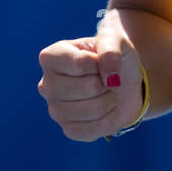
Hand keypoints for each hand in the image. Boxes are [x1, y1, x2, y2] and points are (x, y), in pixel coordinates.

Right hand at [37, 18, 143, 141]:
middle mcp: (47, 83)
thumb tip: (109, 77)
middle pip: (85, 88)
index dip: (99, 64)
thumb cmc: (114, 57)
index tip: (101, 61)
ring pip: (90, 110)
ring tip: (107, 93)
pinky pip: (91, 130)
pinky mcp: (68, 129)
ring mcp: (55, 109)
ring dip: (109, 101)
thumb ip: (111, 49)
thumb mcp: (116, 40)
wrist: (125, 83)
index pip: (79, 64)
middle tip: (106, 80)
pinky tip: (106, 110)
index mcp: (51, 57)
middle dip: (106, 84)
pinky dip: (108, 120)